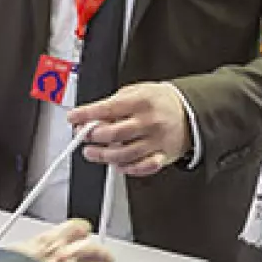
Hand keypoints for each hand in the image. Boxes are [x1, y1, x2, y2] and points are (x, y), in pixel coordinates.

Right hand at [13, 219, 113, 261]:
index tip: (86, 230)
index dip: (82, 229)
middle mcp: (64, 255)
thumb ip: (23, 251)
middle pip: (91, 249)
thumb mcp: (12, 252)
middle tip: (107, 255)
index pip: (74, 228)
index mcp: (49, 241)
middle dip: (101, 253)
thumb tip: (16, 253)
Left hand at [68, 83, 191, 177]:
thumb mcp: (136, 92)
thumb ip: (114, 104)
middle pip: (114, 134)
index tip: (73, 118)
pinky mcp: (163, 156)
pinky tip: (117, 164)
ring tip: (92, 152)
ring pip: (124, 154)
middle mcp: (149, 122)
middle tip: (83, 136)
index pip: (108, 109)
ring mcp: (156, 141)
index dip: (87, 114)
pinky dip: (127, 169)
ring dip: (103, 156)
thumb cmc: (157, 101)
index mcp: (141, 102)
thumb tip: (90, 118)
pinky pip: (142, 167)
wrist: (188, 111)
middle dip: (93, 136)